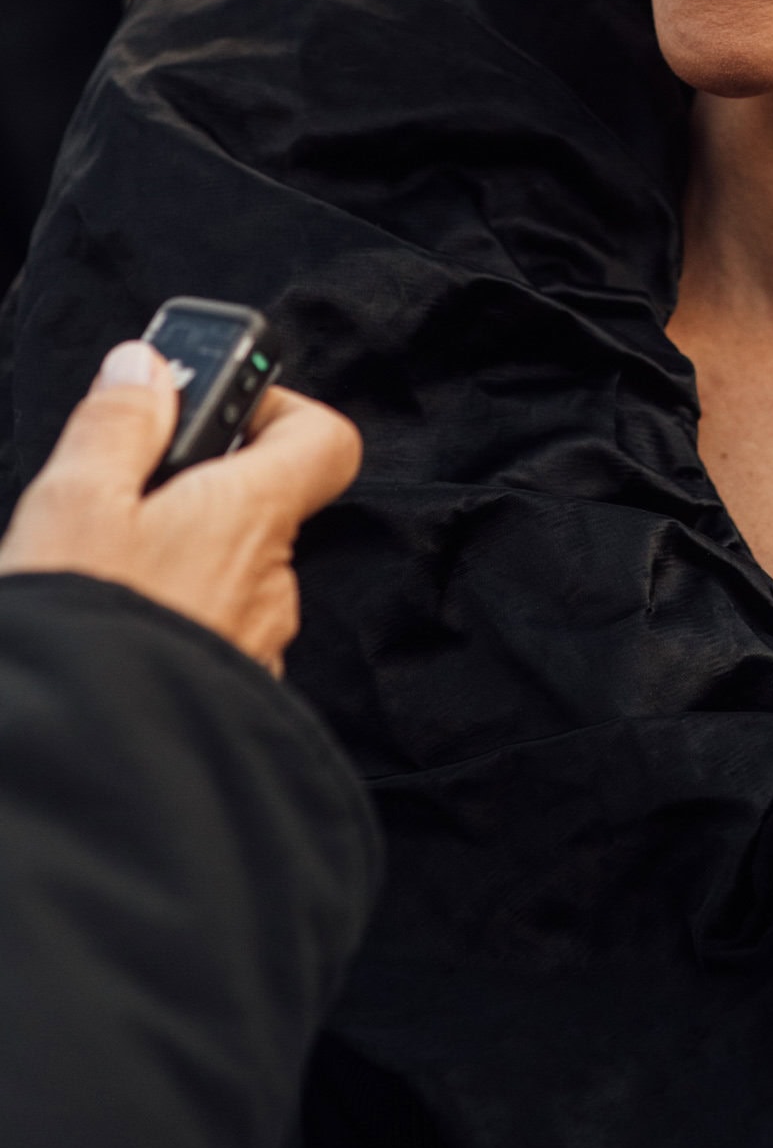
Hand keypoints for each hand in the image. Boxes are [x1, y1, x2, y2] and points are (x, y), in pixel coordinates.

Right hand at [0, 341, 359, 671]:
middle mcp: (273, 584)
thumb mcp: (74, 504)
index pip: (324, 441)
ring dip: (181, 569)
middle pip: (261, 512)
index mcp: (251, 516)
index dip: (278, 411)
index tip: (215, 410)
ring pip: (232, 584)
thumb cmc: (85, 635)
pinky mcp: (229, 706)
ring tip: (101, 581)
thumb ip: (117, 425)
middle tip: (120, 501)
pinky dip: (176, 631)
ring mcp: (256, 652)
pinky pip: (214, 646)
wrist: (82, 781)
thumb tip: (145, 367)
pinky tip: (116, 643)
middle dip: (197, 498)